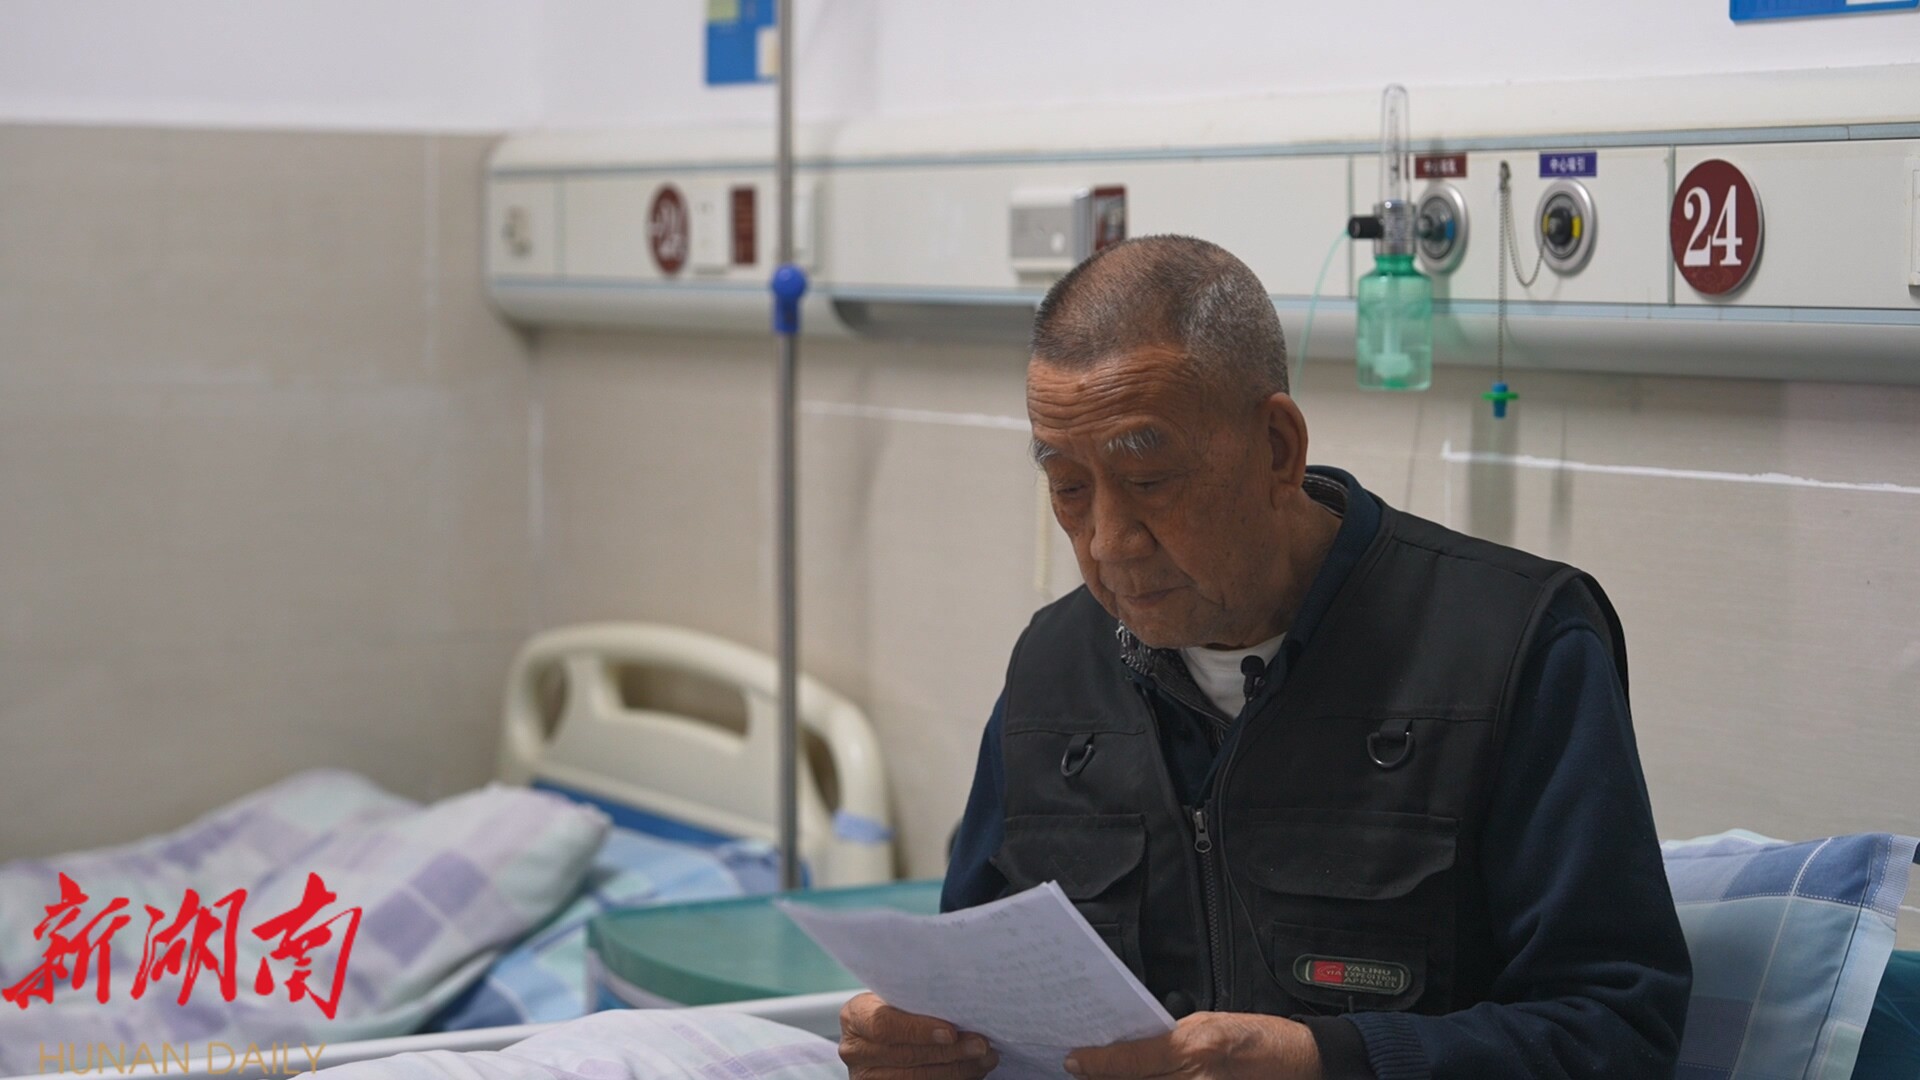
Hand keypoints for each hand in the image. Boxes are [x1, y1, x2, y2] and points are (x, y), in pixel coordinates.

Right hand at [838, 991, 999, 1079]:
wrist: (884, 1033)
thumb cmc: (896, 1006)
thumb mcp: (897, 996)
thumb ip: (916, 998)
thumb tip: (961, 1000)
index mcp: (855, 1016)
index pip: (884, 1024)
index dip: (919, 1030)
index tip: (951, 1032)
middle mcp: (855, 1050)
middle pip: (906, 1055)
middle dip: (949, 1052)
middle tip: (981, 1045)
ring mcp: (866, 1077)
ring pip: (915, 1078)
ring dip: (957, 1070)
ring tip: (984, 1058)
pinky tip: (972, 1071)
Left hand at [1065, 1011, 1322, 1079]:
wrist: (1301, 1062)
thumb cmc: (1258, 1037)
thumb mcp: (1208, 1023)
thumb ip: (1168, 1038)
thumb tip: (1131, 1046)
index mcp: (1193, 1047)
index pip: (1131, 1060)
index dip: (1097, 1063)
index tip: (1074, 1061)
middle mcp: (1196, 1079)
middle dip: (1106, 1078)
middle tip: (1085, 1071)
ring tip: (1109, 1076)